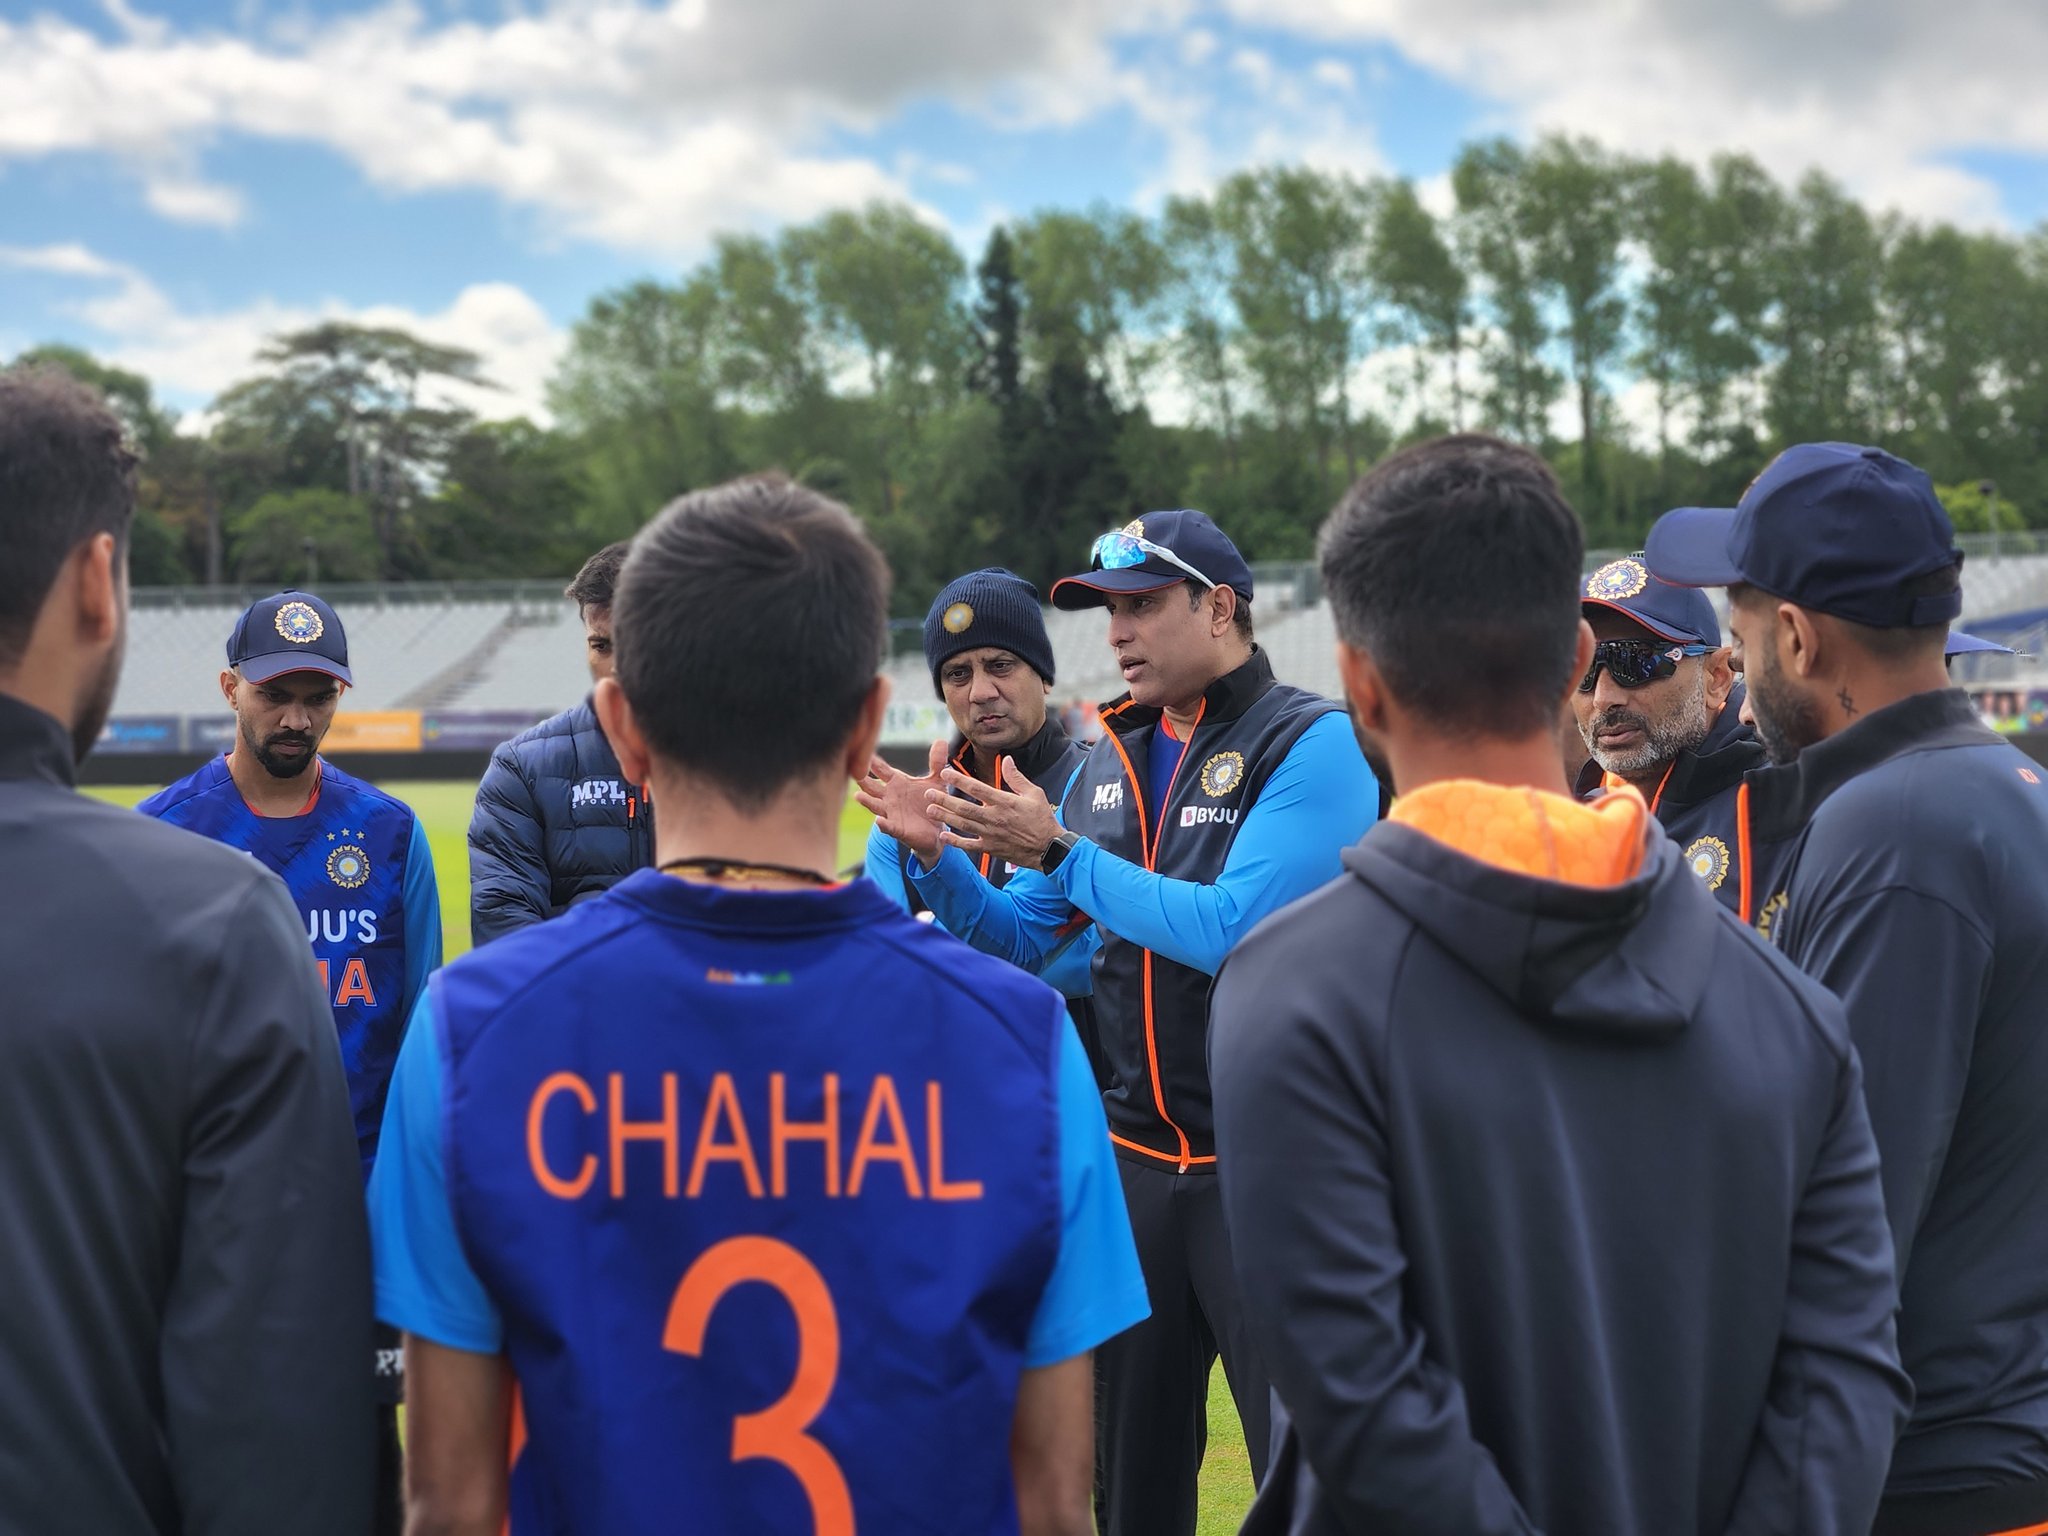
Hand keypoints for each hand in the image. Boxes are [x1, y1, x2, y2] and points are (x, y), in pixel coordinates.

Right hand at [853, 741, 946, 863]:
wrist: (936, 830)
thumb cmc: (931, 802)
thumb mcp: (936, 781)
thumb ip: (936, 762)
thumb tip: (941, 740)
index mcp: (897, 782)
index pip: (881, 769)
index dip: (872, 761)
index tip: (861, 749)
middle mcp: (889, 796)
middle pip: (871, 786)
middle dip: (862, 779)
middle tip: (851, 770)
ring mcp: (891, 813)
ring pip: (875, 805)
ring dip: (866, 801)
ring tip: (857, 796)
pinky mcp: (898, 829)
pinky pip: (888, 826)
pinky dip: (883, 824)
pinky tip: (878, 822)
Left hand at [927, 760, 1064, 870]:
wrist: (1048, 849)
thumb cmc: (1042, 820)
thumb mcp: (1034, 794)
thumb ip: (1016, 777)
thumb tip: (1007, 760)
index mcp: (1004, 802)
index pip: (977, 788)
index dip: (959, 779)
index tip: (945, 772)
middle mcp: (994, 818)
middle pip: (964, 807)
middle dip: (944, 799)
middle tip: (929, 793)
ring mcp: (991, 834)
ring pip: (963, 824)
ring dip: (945, 817)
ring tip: (931, 810)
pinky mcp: (991, 848)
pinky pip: (970, 845)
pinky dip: (956, 841)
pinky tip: (944, 835)